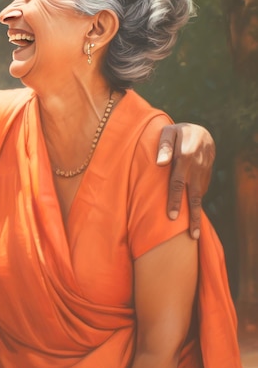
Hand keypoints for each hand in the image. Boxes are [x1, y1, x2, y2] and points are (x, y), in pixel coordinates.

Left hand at [156, 123, 215, 239]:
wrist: (201, 131)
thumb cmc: (178, 132)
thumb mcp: (168, 132)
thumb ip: (163, 146)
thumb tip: (160, 163)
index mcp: (185, 157)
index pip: (178, 183)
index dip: (175, 200)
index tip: (172, 217)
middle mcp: (197, 167)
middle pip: (193, 195)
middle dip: (192, 216)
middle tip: (190, 235)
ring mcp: (204, 172)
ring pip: (200, 196)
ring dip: (197, 214)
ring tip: (194, 234)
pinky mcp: (207, 175)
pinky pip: (202, 191)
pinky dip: (197, 204)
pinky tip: (193, 216)